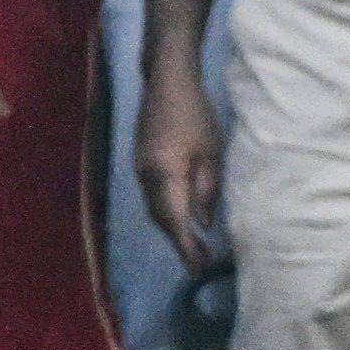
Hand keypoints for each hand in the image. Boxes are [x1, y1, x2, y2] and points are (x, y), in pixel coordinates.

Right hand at [136, 59, 225, 272]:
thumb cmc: (196, 113)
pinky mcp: (141, 162)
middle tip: (198, 263)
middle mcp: (145, 176)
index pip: (174, 219)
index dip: (186, 246)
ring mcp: (139, 169)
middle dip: (177, 242)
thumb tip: (202, 223)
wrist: (166, 82)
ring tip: (191, 246)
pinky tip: (180, 217)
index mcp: (164, 173)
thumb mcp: (210, 153)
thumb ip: (206, 190)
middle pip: (159, 218)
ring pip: (154, 209)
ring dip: (171, 228)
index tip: (199, 268)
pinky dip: (166, 212)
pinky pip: (152, 196)